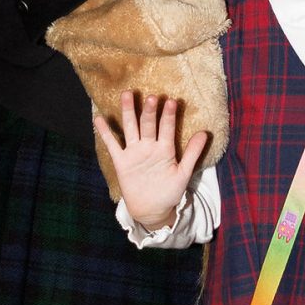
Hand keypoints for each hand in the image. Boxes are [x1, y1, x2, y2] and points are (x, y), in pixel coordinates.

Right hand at [95, 90, 206, 229]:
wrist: (152, 210)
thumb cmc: (169, 191)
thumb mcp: (183, 173)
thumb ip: (192, 153)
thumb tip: (205, 133)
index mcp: (165, 149)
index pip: (167, 128)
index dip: (169, 116)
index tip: (172, 101)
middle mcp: (149, 146)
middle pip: (148, 124)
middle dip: (150, 111)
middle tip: (152, 97)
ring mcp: (134, 152)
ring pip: (131, 128)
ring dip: (128, 112)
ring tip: (127, 94)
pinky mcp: (122, 161)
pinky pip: (112, 145)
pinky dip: (105, 133)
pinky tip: (99, 119)